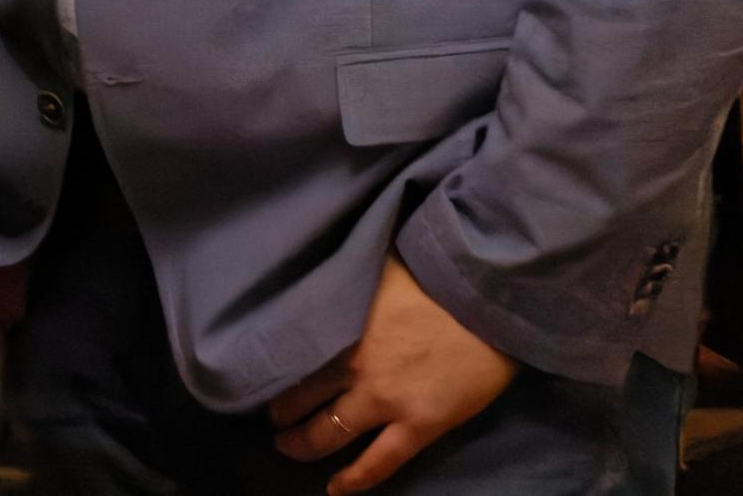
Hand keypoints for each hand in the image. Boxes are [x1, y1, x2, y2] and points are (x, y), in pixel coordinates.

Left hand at [269, 257, 516, 492]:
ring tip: (287, 447)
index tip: (259, 372)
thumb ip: (342, 282)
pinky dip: (355, 479)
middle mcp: (351, 366)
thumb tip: (320, 274)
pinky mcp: (419, 425)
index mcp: (336, 325)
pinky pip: (380, 462)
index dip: (270, 366)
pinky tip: (335, 489)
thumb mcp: (370, 268)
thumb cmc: (429, 275)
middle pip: (299, 397)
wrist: (484, 297)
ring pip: (328, 433)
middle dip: (280, 411)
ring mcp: (384, 400)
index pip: (286, 354)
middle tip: (272, 417)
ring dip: (302, 444)